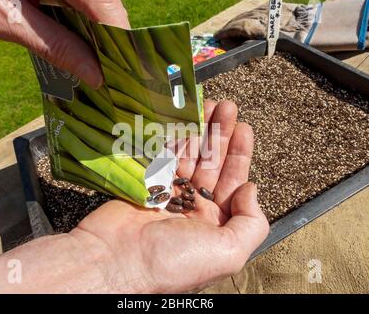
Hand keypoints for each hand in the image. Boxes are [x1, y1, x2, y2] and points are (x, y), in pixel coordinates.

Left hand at [0, 0, 129, 87]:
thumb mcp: (7, 19)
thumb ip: (55, 45)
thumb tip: (95, 75)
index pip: (105, 5)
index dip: (120, 40)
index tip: (124, 75)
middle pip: (105, 3)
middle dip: (109, 41)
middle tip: (111, 77)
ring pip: (96, 2)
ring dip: (96, 34)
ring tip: (97, 67)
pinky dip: (81, 23)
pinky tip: (78, 45)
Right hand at [70, 100, 269, 292]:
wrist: (116, 262)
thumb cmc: (174, 262)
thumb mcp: (230, 252)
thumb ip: (252, 222)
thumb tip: (250, 189)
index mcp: (216, 224)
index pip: (233, 182)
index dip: (240, 154)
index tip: (244, 128)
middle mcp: (194, 208)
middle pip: (213, 164)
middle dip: (222, 136)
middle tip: (228, 109)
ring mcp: (170, 194)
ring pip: (190, 156)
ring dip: (202, 131)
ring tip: (212, 106)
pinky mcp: (148, 184)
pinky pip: (166, 156)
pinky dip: (177, 138)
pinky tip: (186, 121)